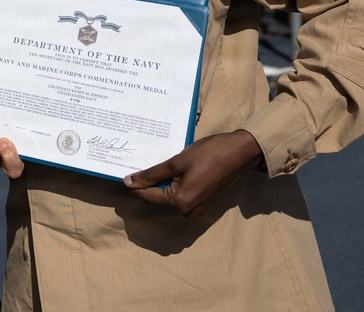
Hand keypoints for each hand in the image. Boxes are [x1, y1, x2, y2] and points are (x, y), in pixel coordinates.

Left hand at [123, 130, 262, 218]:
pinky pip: (181, 196)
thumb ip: (152, 174)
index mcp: (180, 202)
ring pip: (169, 196)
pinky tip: (171, 169)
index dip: (134, 184)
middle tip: (138, 163)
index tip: (122, 173)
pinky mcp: (204, 203)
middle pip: (158, 197)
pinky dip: (174, 184)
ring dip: (161, 182)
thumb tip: (129, 182)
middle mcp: (188, 211)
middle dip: (148, 182)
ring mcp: (198, 209)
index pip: (147, 195)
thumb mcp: (177, 161)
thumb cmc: (210, 154)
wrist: (241, 153)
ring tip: (155, 164)